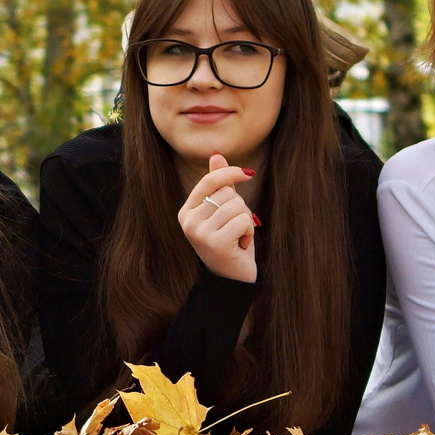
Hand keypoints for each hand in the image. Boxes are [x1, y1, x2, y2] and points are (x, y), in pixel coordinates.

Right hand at [177, 152, 257, 282]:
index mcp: (186, 212)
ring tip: (238, 237)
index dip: (230, 173)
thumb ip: (218, 185)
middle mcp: (188, 222)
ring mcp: (200, 233)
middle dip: (240, 208)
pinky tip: (240, 245)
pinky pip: (243, 220)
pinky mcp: (215, 243)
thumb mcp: (223, 212)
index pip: (209, 181)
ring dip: (246, 221)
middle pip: (227, 193)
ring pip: (237, 206)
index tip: (248, 173)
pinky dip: (249, 232)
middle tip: (235, 228)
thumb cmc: (229, 242)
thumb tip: (216, 155)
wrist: (231, 279)